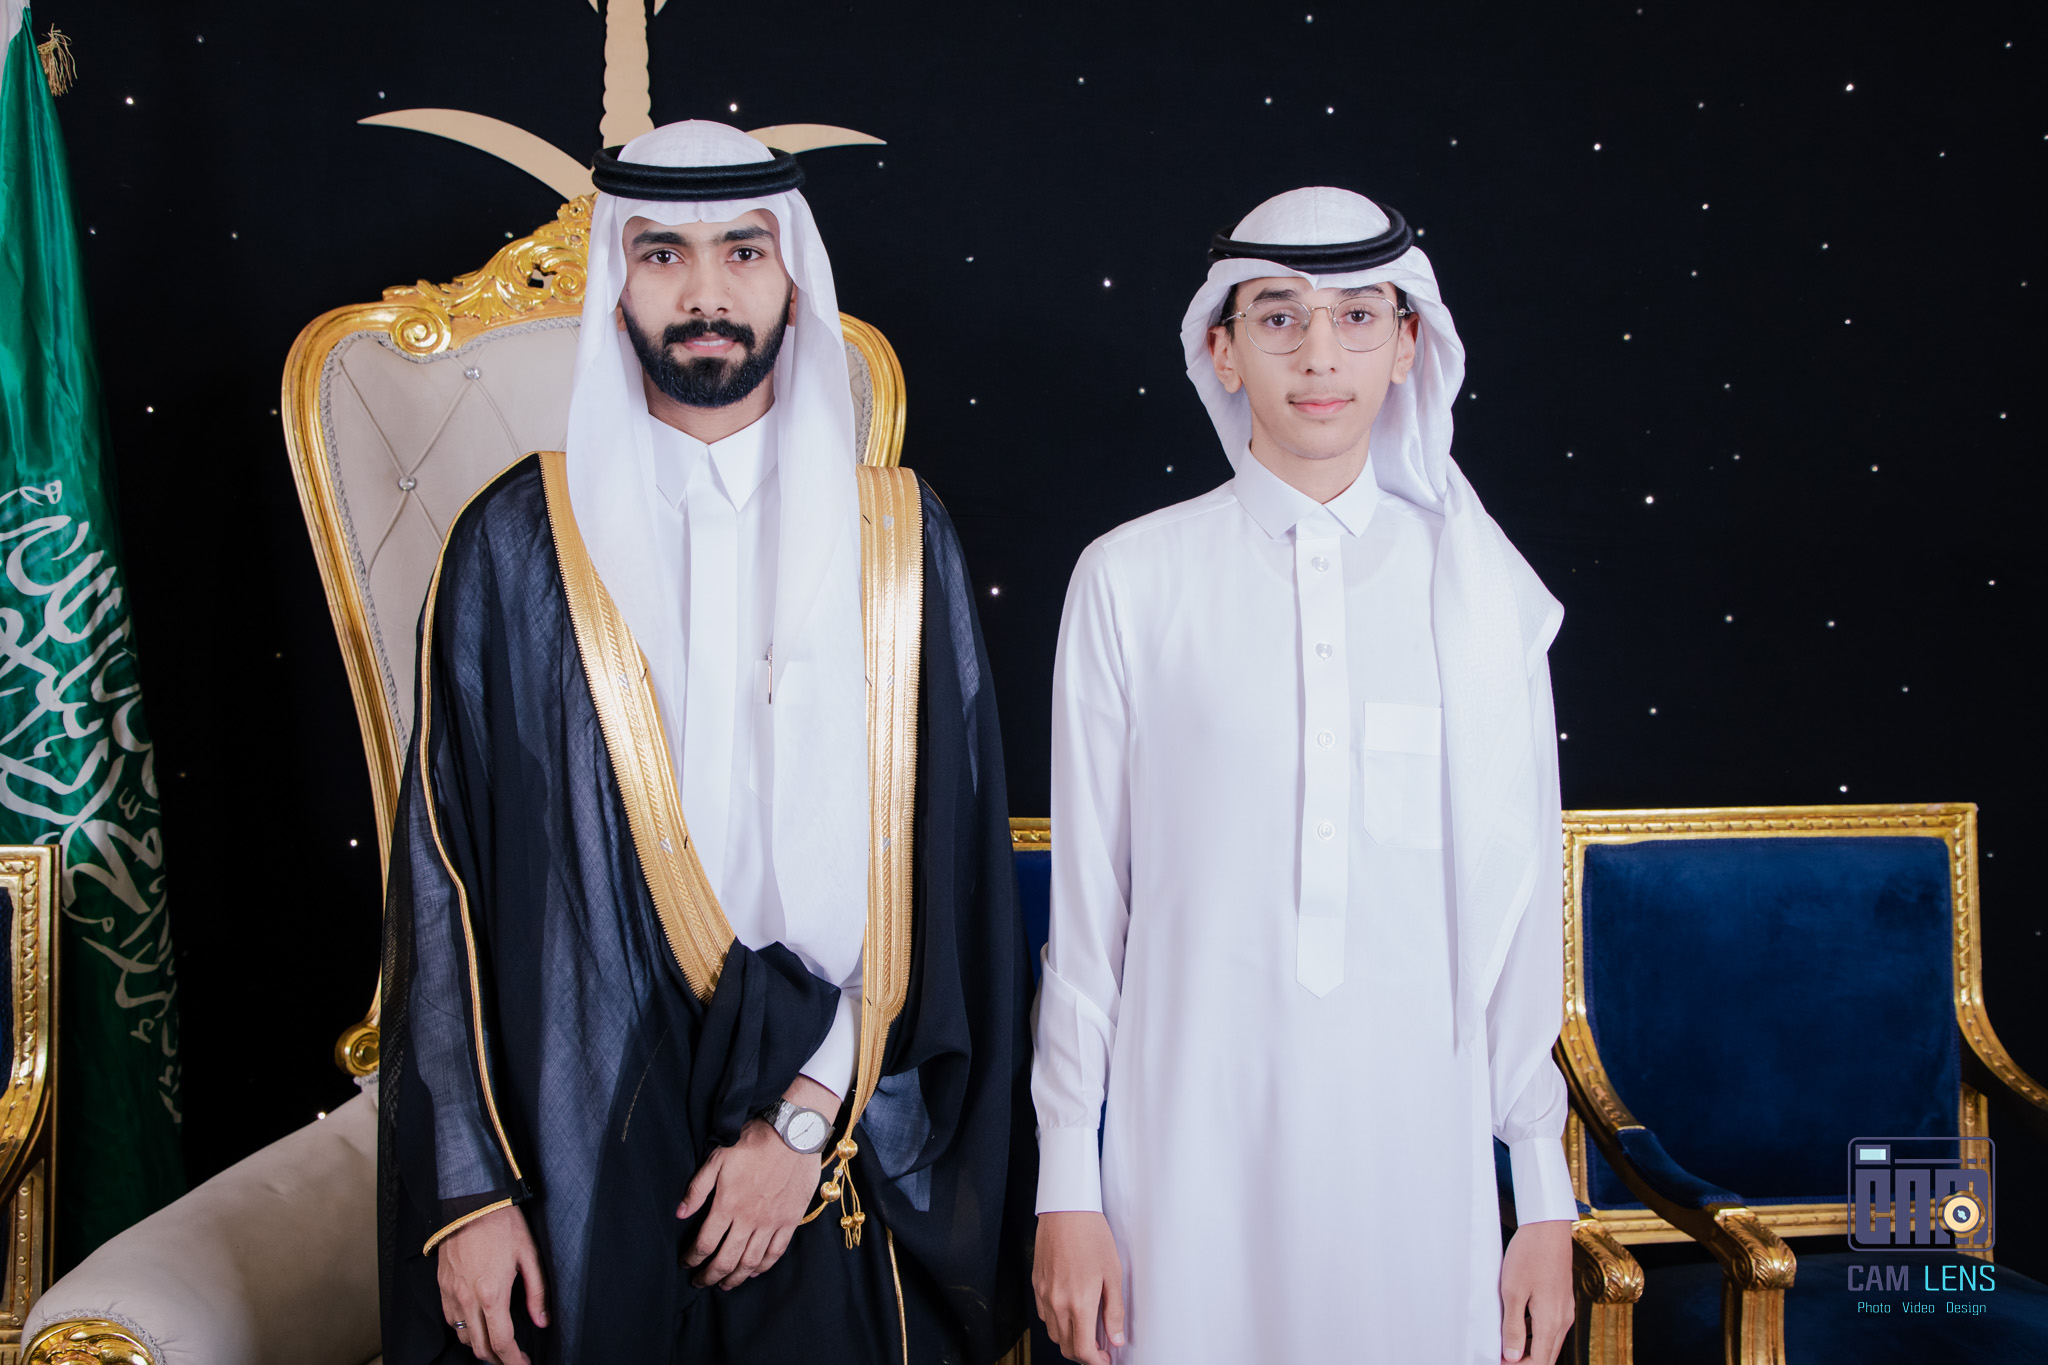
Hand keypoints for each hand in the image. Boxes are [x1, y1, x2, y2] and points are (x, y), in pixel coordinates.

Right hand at [437, 1203, 547, 1364]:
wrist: (470, 1203)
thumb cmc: (501, 1225)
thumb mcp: (528, 1256)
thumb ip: (537, 1292)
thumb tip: (542, 1320)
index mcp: (492, 1294)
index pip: (502, 1342)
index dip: (514, 1360)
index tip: (524, 1364)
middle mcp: (468, 1299)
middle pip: (480, 1347)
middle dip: (498, 1359)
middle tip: (513, 1358)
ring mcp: (451, 1294)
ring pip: (463, 1336)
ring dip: (480, 1346)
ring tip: (497, 1344)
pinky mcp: (442, 1287)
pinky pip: (450, 1319)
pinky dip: (464, 1329)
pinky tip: (477, 1324)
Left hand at [678, 1075, 836, 1289]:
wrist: (793, 1134)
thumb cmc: (752, 1142)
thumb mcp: (717, 1159)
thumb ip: (697, 1189)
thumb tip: (680, 1214)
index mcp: (727, 1205)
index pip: (704, 1243)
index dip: (692, 1258)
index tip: (686, 1263)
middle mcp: (749, 1219)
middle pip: (726, 1259)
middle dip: (710, 1276)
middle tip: (700, 1282)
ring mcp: (771, 1222)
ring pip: (750, 1261)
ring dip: (735, 1277)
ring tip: (725, 1284)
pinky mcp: (790, 1220)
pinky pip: (776, 1252)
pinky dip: (763, 1266)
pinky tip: (753, 1271)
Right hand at [1034, 1210, 1125, 1363]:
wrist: (1066, 1210)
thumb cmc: (1091, 1236)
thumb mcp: (1113, 1274)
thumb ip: (1114, 1311)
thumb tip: (1116, 1338)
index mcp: (1078, 1303)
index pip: (1083, 1350)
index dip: (1096, 1362)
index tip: (1106, 1360)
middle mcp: (1057, 1303)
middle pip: (1067, 1347)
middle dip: (1084, 1355)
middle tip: (1100, 1350)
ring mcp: (1044, 1295)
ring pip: (1054, 1334)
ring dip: (1070, 1340)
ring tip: (1087, 1331)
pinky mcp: (1037, 1285)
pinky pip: (1045, 1316)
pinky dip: (1058, 1324)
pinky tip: (1071, 1312)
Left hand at [1499, 1218, 1572, 1363]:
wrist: (1548, 1228)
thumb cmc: (1529, 1255)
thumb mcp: (1513, 1292)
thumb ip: (1513, 1328)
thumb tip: (1512, 1357)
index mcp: (1551, 1322)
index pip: (1540, 1363)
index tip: (1499, 1362)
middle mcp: (1563, 1320)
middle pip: (1547, 1357)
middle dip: (1525, 1362)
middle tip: (1500, 1357)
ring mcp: (1565, 1310)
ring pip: (1549, 1343)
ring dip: (1529, 1350)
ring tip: (1504, 1345)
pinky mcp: (1562, 1301)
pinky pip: (1551, 1328)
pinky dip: (1535, 1335)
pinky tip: (1517, 1327)